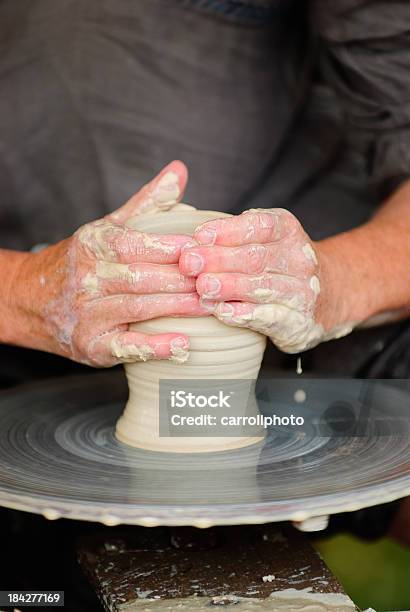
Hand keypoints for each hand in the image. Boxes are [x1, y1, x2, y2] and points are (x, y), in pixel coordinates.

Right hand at [10, 161, 205, 365]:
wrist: (32, 300)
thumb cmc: (84, 262)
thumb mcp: (109, 229)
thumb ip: (147, 203)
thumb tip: (179, 171)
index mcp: (94, 246)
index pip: (135, 245)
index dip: (170, 247)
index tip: (203, 248)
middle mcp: (88, 279)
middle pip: (141, 278)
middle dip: (182, 279)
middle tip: (218, 280)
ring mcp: (88, 315)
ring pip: (138, 308)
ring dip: (177, 308)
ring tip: (211, 305)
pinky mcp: (92, 345)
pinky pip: (125, 346)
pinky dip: (153, 347)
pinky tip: (181, 345)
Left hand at [179, 208, 353, 352]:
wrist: (330, 295)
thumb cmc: (281, 264)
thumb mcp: (267, 238)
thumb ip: (234, 235)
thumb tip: (193, 240)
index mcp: (287, 231)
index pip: (259, 225)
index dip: (228, 230)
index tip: (200, 235)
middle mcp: (298, 259)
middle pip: (256, 257)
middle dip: (219, 259)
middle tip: (189, 262)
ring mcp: (301, 292)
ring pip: (262, 287)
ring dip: (229, 287)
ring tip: (202, 286)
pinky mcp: (298, 322)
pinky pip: (269, 317)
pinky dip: (244, 314)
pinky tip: (222, 311)